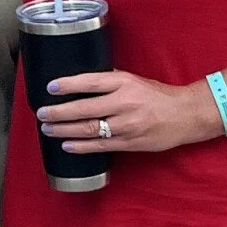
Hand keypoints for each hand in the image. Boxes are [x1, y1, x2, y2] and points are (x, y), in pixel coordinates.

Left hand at [42, 65, 218, 155]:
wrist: (184, 115)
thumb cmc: (157, 95)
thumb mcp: (133, 80)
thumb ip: (109, 81)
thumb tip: (80, 82)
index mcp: (125, 83)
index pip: (91, 82)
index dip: (69, 85)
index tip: (50, 87)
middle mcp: (125, 103)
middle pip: (85, 109)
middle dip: (59, 112)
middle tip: (41, 113)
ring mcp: (127, 125)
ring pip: (90, 129)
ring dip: (65, 130)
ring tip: (48, 129)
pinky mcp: (130, 143)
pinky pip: (101, 146)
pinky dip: (81, 146)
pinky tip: (67, 146)